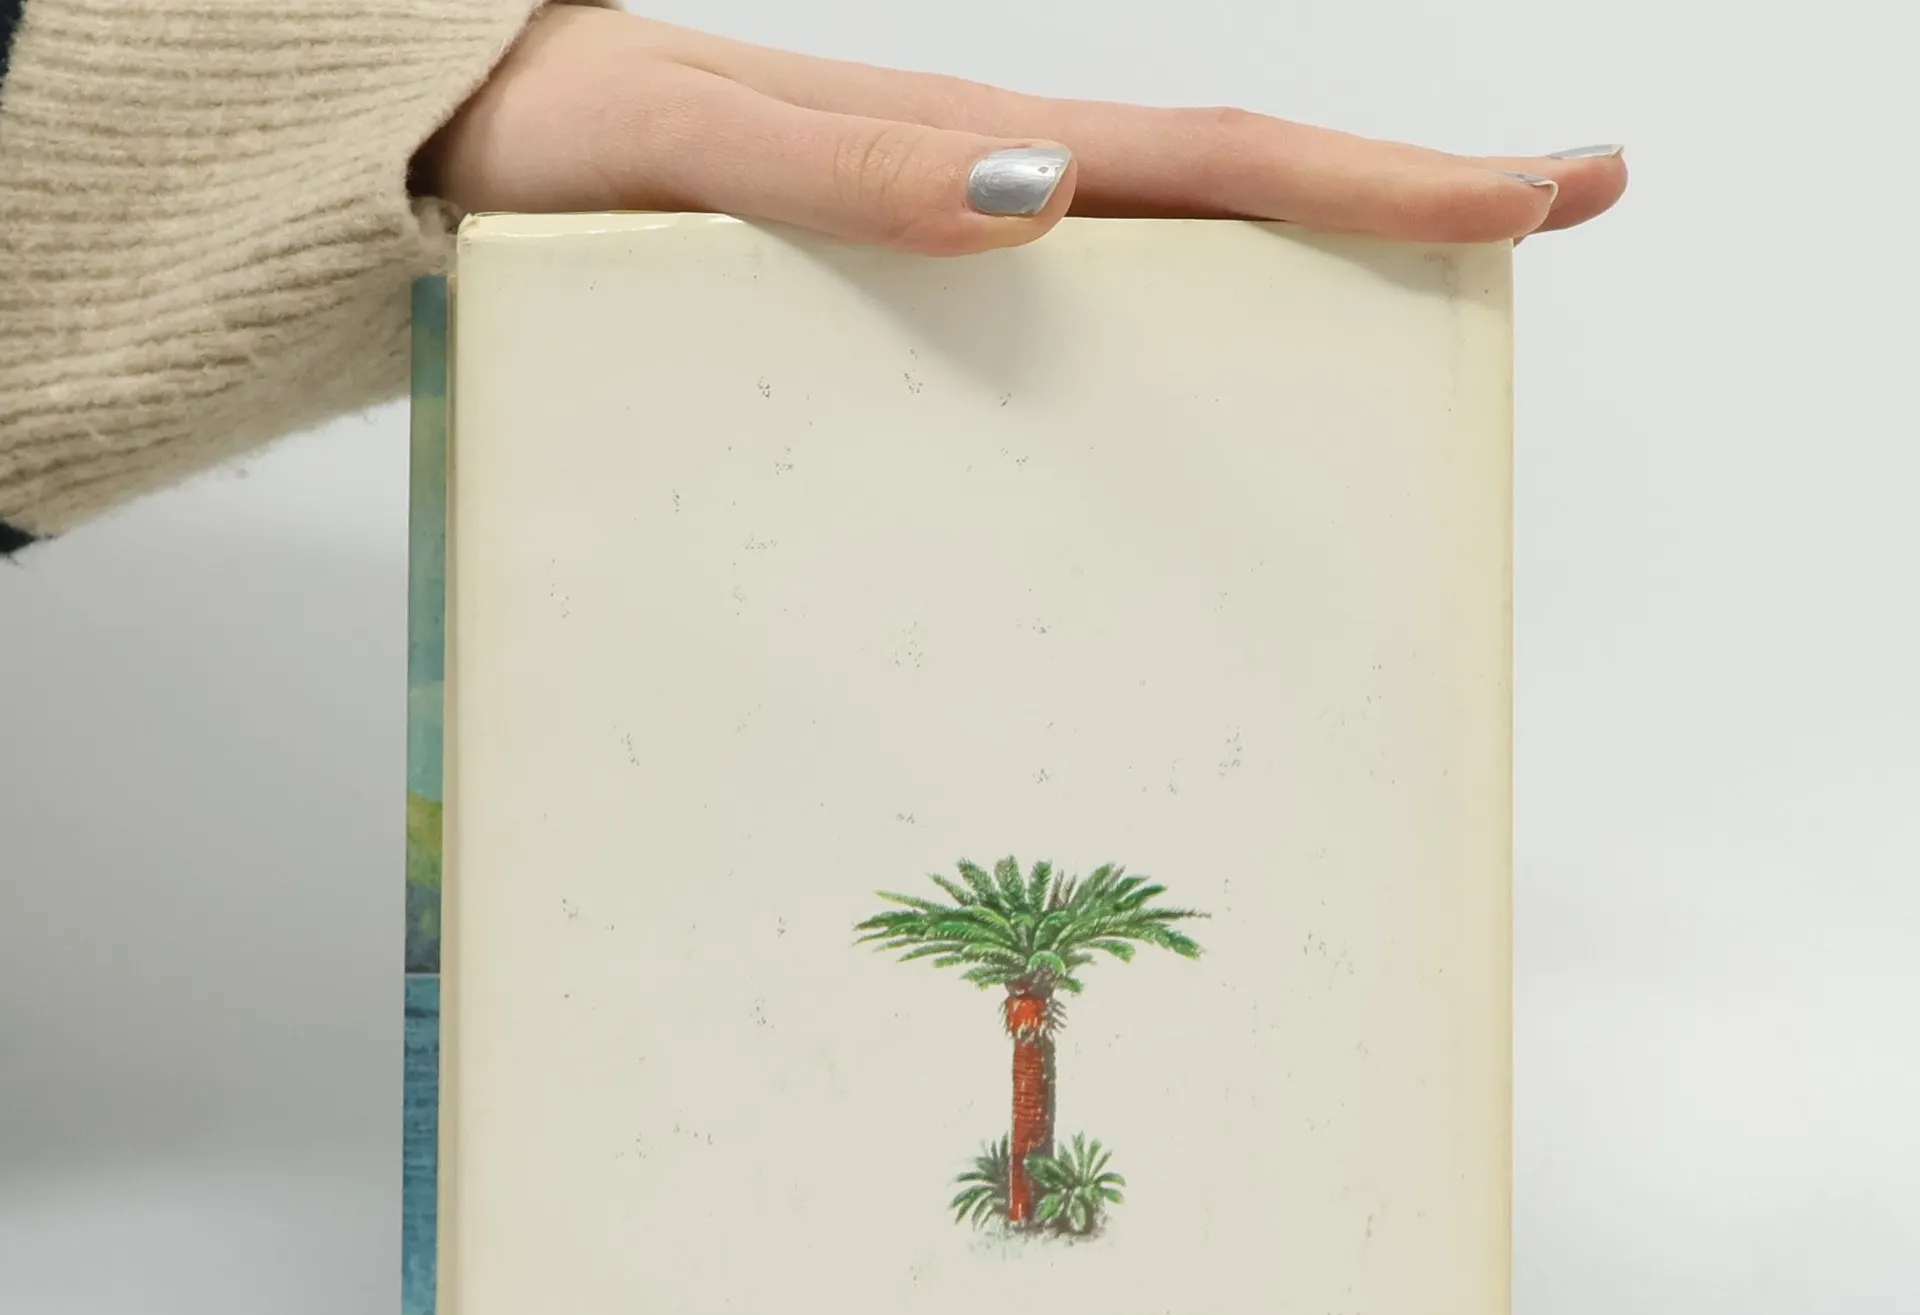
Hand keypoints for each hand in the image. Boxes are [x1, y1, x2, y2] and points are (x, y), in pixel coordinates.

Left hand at [419, 8, 1625, 254]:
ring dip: (1299, 273)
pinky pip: (1060, 313)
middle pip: (1232, 193)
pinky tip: (1182, 399)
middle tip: (1543, 227)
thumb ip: (849, 175)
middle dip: (1401, 208)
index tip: (1558, 186)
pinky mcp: (892, 280)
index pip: (1222, 158)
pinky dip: (1158, 334)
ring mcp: (943, 226)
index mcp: (966, 139)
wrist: (443, 140)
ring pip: (1162, 252)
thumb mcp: (688, 146)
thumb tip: (1046, 194)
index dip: (1396, 181)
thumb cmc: (542, 144)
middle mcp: (980, 178)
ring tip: (1406, 333)